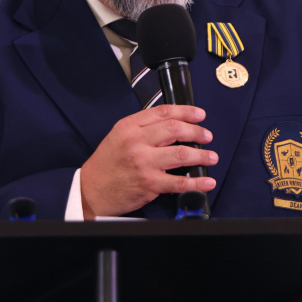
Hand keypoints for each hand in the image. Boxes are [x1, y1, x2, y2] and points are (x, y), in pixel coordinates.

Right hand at [80, 105, 217, 217]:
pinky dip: (197, 183)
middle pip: (175, 130)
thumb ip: (142, 127)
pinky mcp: (149, 184)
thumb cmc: (106, 164)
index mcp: (129, 126)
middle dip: (197, 132)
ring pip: (181, 154)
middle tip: (207, 136)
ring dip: (202, 155)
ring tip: (211, 156)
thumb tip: (172, 123)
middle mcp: (137, 142)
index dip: (186, 111)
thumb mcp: (118, 136)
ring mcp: (144, 163)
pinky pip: (179, 182)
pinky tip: (207, 182)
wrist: (90, 190)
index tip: (199, 115)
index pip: (163, 112)